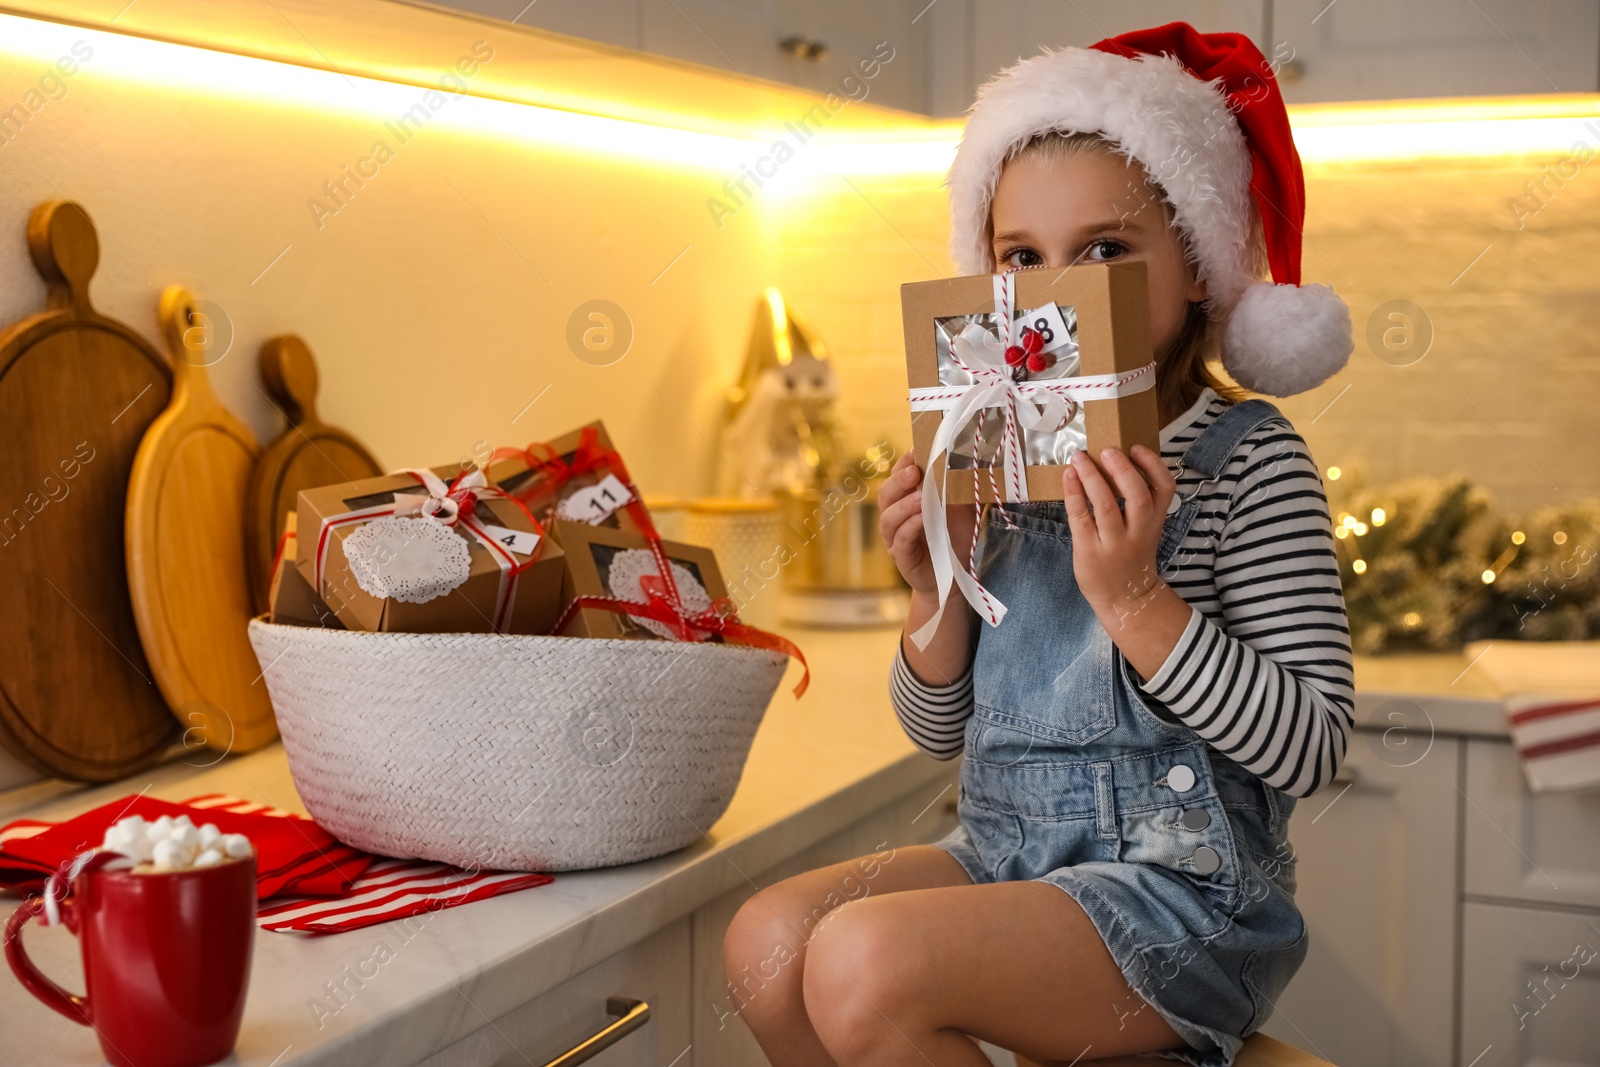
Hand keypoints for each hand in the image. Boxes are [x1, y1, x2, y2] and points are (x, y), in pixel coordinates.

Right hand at [877, 451, 975, 595]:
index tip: (915, 451)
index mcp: (906, 501)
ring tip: (920, 496)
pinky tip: (921, 519)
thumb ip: (961, 488)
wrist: (954, 577)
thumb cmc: (954, 539)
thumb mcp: (962, 509)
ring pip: (888, 517)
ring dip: (904, 504)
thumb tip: (973, 460)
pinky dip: (909, 527)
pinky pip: (900, 539)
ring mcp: (895, 538)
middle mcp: (895, 517)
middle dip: (899, 480)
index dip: (903, 463)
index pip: (896, 477)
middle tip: (915, 471)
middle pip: (886, 494)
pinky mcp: (901, 557)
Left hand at [1060, 445, 1176, 620]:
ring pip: (1106, 505)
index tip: (1136, 447)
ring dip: (1092, 477)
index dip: (1153, 465)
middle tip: (1107, 450)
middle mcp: (1138, 531)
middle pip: (1137, 496)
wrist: (1125, 597)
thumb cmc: (1131, 554)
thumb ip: (1139, 502)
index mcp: (1155, 520)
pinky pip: (1080, 518)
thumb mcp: (1146, 528)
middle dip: (1122, 469)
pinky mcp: (1090, 551)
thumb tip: (1116, 460)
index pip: (1165, 489)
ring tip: (1079, 458)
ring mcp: (1114, 543)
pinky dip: (1074, 494)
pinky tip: (1068, 477)